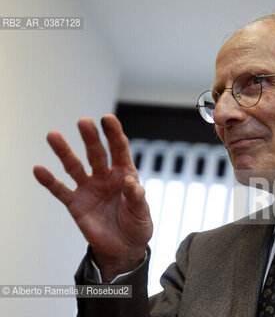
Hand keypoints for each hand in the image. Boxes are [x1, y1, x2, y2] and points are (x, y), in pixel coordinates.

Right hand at [34, 115, 151, 281]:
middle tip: (84, 122)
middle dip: (90, 138)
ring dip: (64, 152)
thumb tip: (131, 182)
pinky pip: (60, 191)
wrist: (124, 247)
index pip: (120, 150)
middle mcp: (105, 177)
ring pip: (74, 167)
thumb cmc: (137, 225)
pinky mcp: (76, 204)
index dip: (114, 134)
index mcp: (125, 174)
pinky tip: (39, 169)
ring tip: (53, 136)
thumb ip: (136, 197)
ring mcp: (89, 188)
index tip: (108, 119)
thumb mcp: (142, 212)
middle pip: (96, 154)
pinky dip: (50, 181)